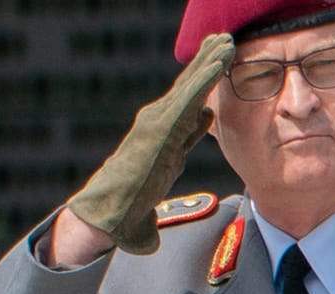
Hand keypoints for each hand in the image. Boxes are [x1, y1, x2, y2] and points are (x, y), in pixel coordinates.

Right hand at [66, 33, 233, 255]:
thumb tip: (208, 129)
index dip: (205, 81)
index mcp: (162, 132)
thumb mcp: (169, 168)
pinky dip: (203, 79)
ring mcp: (157, 122)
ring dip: (208, 62)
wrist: (108, 213)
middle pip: (189, 88)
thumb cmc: (131, 202)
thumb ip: (188, 144)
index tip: (221, 62)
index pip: (188, 102)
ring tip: (226, 41)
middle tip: (226, 40)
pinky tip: (219, 63)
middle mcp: (158, 121)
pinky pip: (188, 98)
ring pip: (189, 86)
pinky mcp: (159, 127)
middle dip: (207, 63)